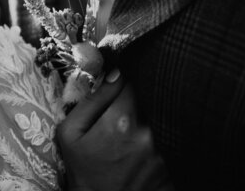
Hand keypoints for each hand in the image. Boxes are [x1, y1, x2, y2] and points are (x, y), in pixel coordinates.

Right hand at [57, 70, 173, 190]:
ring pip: (157, 124)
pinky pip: (166, 144)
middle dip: (134, 109)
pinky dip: (154, 146)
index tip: (115, 95)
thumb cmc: (83, 171)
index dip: (121, 88)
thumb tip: (114, 74)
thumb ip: (91, 101)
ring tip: (128, 145)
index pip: (131, 86)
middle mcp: (148, 135)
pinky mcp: (173, 168)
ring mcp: (164, 153)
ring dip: (144, 128)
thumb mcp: (70, 133)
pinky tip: (138, 158)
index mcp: (121, 122)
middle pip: (147, 105)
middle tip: (120, 124)